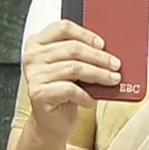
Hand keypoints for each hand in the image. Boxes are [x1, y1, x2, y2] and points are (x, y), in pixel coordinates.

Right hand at [21, 20, 120, 143]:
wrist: (50, 121)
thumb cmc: (63, 90)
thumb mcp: (72, 66)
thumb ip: (82, 54)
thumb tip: (109, 49)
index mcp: (39, 43)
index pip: (63, 28)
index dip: (86, 34)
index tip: (103, 44)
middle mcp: (32, 56)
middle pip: (73, 48)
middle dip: (99, 57)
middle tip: (116, 64)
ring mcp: (33, 75)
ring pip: (74, 68)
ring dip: (99, 75)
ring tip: (112, 80)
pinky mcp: (37, 93)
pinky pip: (69, 89)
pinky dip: (86, 95)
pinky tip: (92, 99)